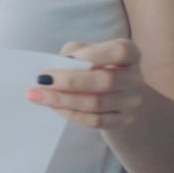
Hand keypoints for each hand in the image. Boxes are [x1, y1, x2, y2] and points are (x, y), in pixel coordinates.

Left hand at [30, 39, 146, 130]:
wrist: (117, 97)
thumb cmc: (95, 67)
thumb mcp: (86, 51)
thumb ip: (73, 53)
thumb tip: (53, 67)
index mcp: (129, 54)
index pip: (119, 51)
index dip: (94, 55)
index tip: (67, 59)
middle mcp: (135, 78)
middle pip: (105, 81)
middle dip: (70, 81)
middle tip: (41, 81)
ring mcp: (131, 102)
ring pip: (97, 103)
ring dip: (63, 100)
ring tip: (38, 95)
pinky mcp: (123, 121)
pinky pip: (95, 121)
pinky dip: (71, 114)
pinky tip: (53, 107)